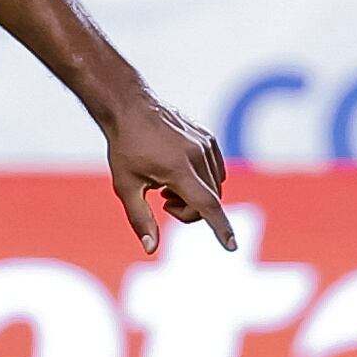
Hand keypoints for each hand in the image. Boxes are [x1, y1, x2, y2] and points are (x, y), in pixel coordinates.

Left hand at [104, 95, 233, 254]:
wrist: (130, 108)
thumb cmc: (124, 148)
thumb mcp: (125, 186)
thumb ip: (140, 219)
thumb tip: (151, 249)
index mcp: (177, 169)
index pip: (206, 205)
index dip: (220, 228)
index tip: (232, 246)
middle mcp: (197, 155)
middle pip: (209, 201)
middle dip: (189, 211)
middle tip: (163, 202)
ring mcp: (205, 145)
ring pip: (215, 187)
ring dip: (195, 196)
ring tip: (166, 185)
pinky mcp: (208, 138)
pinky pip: (216, 171)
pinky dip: (202, 181)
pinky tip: (177, 173)